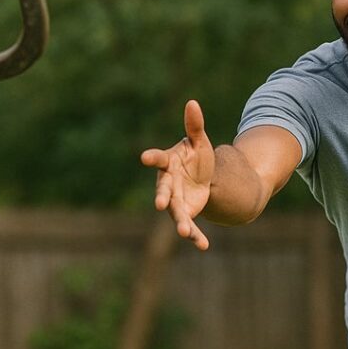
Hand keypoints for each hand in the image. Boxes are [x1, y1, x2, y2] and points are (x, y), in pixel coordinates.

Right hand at [140, 100, 214, 249]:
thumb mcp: (199, 141)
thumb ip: (194, 126)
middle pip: (163, 191)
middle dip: (161, 197)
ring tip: (183, 231)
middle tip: (159, 203)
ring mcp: (175, 200)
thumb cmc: (196, 156)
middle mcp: (167, 184)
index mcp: (168, 163)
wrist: (203, 177)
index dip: (152, 158)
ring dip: (179, 222)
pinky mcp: (186, 212)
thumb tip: (192, 103)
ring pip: (174, 212)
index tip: (144, 157)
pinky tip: (203, 245)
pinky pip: (190, 225)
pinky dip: (195, 236)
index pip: (158, 159)